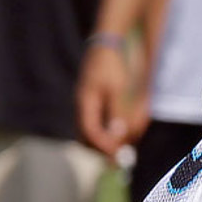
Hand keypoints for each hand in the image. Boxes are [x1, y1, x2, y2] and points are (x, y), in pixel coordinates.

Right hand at [76, 42, 148, 159]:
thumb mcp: (117, 88)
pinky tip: (117, 132)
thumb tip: (117, 136)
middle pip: (86, 136)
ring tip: (119, 149)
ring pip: (89, 131)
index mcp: (85, 103)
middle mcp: (82, 105)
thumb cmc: (112, 64)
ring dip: (102, 142)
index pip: (89, 132)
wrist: (107, 42)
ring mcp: (85, 102)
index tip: (117, 155)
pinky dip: (104, 131)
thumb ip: (116, 112)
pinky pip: (94, 122)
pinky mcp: (91, 100)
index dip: (103, 146)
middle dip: (101, 149)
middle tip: (118, 158)